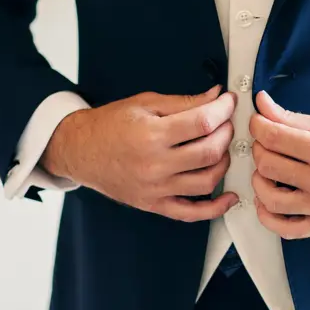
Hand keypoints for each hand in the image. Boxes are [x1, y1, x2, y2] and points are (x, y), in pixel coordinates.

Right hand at [42, 86, 239, 221]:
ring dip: (224, 163)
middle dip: (226, 134)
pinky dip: (215, 208)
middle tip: (226, 123)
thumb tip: (215, 96)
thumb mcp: (145, 103)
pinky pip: (191, 213)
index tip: (229, 102)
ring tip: (222, 148)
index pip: (202, 122)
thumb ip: (183, 102)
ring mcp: (155, 188)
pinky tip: (229, 197)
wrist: (80, 150)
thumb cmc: (109, 125)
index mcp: (151, 134)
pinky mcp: (154, 204)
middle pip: (209, 152)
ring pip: (207, 181)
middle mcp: (155, 164)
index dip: (223, 109)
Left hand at [249, 91, 309, 238]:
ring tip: (267, 171)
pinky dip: (268, 216)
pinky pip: (285, 228)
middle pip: (268, 165)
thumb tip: (261, 104)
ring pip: (270, 198)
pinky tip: (267, 201)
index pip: (273, 138)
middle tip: (266, 144)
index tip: (258, 123)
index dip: (258, 126)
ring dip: (259, 182)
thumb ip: (292, 118)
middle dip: (259, 150)